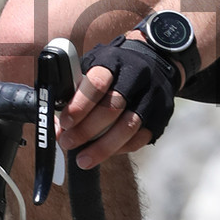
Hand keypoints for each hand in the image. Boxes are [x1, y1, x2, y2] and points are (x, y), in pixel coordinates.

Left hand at [58, 33, 179, 168]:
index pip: (97, 83)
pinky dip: (120, 149)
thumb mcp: (94, 66)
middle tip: (67, 143)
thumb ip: (76, 90)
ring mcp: (152, 97)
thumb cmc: (114, 68)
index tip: (65, 122)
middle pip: (112, 108)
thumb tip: (57, 123)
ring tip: (83, 159)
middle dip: (86, 130)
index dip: (79, 105)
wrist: (155, 60)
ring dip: (103, 147)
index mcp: (114, 61)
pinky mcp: (161, 115)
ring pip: (128, 127)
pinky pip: (140, 138)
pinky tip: (105, 153)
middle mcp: (137, 76)